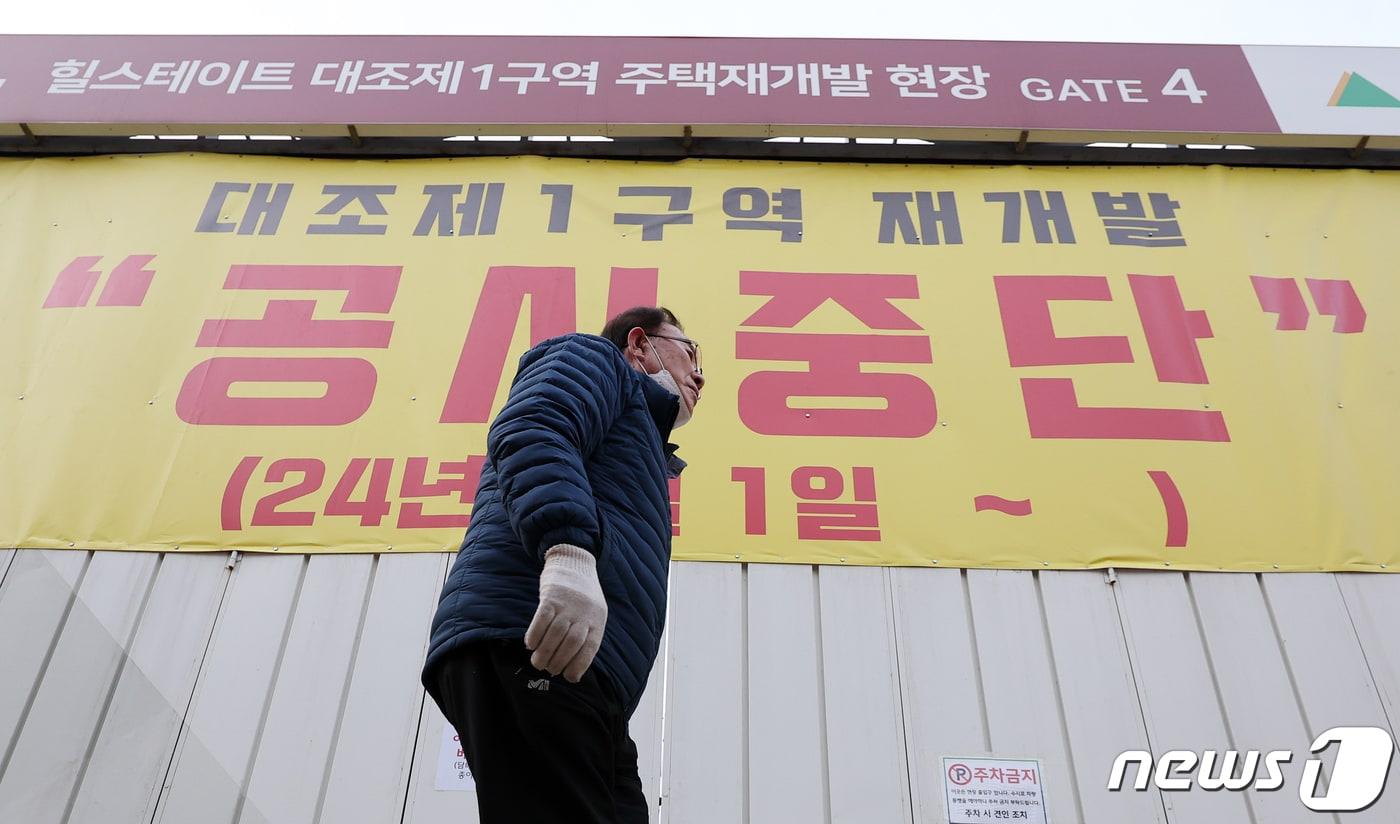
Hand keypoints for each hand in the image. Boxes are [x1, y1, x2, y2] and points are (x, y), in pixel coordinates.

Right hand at [525, 544, 606, 681]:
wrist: (574, 562)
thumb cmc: (584, 596)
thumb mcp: (595, 613)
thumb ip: (587, 634)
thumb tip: (574, 664)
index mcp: (597, 619)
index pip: (590, 648)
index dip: (579, 665)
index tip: (570, 677)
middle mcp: (583, 613)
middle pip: (571, 643)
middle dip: (559, 661)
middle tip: (550, 670)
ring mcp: (567, 604)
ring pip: (555, 634)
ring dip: (544, 652)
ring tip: (538, 662)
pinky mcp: (551, 596)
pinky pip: (541, 619)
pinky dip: (534, 634)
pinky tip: (530, 644)